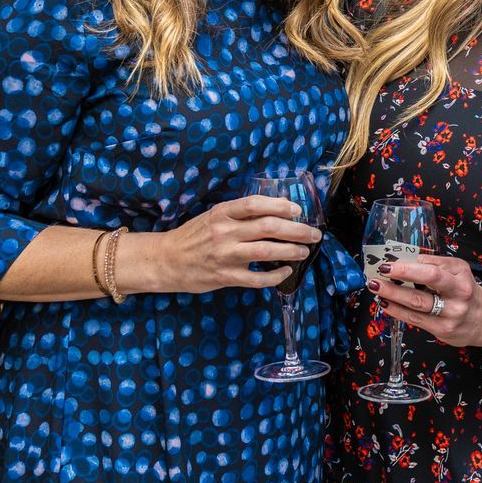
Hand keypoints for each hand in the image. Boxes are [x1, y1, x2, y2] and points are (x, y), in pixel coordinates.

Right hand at [139, 195, 320, 294]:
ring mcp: (225, 255)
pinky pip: (257, 278)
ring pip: (266, 250)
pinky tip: (286, 272)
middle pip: (268, 227)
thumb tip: (277, 208)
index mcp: (222, 213)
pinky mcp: (225, 277)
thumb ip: (240, 213)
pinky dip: (275, 275)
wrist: (167, 260)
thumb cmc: (194, 236)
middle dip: (297, 230)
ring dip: (291, 251)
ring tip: (304, 251)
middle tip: (313, 234)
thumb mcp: (213, 216)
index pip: (255, 204)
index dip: (280, 205)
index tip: (298, 210)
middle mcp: (224, 232)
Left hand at [368, 254, 481, 348]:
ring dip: (393, 295)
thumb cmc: (466, 291)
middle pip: (425, 287)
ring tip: (377, 288)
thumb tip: (409, 260)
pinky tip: (386, 303)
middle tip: (378, 275)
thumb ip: (437, 264)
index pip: (432, 271)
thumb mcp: (458, 271)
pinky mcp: (442, 330)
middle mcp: (458, 296)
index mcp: (461, 277)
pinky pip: (415, 319)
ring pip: (417, 304)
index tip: (389, 264)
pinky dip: (397, 310)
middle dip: (398, 280)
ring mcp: (450, 315)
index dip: (408, 268)